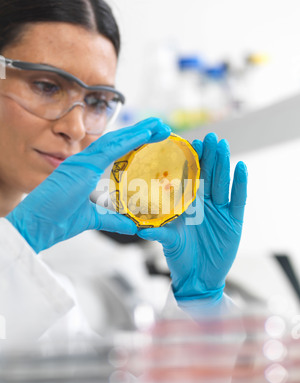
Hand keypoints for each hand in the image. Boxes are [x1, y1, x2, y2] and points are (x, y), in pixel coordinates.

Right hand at [6, 118, 170, 253]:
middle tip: (161, 126)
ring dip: (138, 131)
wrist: (37, 226)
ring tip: (158, 124)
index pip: (114, 152)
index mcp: (85, 170)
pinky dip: (128, 140)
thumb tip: (133, 226)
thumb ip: (113, 220)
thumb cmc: (57, 221)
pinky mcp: (81, 165)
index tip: (152, 137)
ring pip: (115, 140)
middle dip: (140, 132)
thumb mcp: (92, 219)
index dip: (134, 143)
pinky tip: (144, 134)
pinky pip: (109, 149)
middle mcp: (83, 161)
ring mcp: (81, 161)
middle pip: (117, 142)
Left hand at [138, 133, 247, 302]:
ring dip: (223, 164)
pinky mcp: (234, 220)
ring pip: (222, 182)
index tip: (189, 144)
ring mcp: (220, 210)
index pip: (189, 178)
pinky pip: (238, 199)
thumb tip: (138, 229)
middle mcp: (204, 203)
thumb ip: (157, 233)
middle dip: (208, 156)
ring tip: (222, 145)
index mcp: (186, 204)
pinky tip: (241, 167)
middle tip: (209, 137)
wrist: (197, 277)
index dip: (190, 162)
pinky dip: (240, 184)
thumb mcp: (168, 241)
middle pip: (208, 175)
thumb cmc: (180, 257)